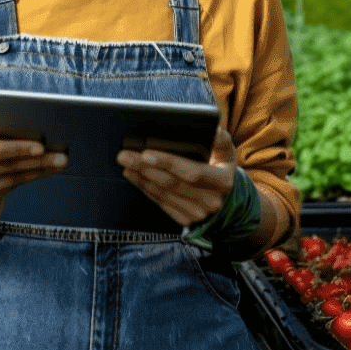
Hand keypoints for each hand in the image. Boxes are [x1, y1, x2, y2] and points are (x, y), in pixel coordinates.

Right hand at [0, 97, 67, 210]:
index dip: (19, 149)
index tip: (40, 145)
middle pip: (8, 167)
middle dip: (37, 162)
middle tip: (61, 156)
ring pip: (12, 180)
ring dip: (39, 171)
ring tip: (59, 162)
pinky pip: (11, 189)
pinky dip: (30, 179)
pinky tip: (45, 171)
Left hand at [118, 124, 236, 227]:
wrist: (225, 196)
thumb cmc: (221, 166)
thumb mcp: (226, 151)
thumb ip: (221, 139)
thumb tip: (212, 128)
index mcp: (223, 181)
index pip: (192, 172)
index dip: (168, 163)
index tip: (146, 153)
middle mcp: (212, 201)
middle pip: (172, 183)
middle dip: (145, 168)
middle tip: (124, 155)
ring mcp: (199, 214)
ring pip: (163, 194)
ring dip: (141, 179)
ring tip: (125, 164)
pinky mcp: (187, 220)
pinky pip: (161, 204)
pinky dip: (146, 189)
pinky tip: (135, 177)